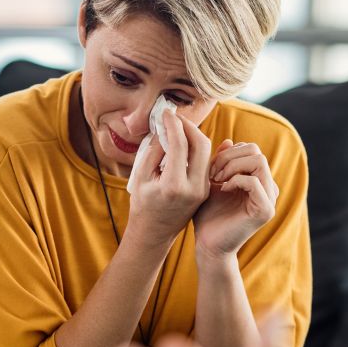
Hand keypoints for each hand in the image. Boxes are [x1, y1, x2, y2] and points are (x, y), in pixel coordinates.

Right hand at [127, 110, 212, 247]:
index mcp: (173, 186)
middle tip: (175, 118)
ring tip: (177, 128)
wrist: (154, 233)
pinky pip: (204, 162)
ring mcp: (202, 190)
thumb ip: (154, 150)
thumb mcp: (141, 177)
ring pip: (206, 152)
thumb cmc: (143, 205)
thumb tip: (164, 127)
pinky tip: (182, 142)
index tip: (165, 113)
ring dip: (193, 136)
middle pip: (201, 145)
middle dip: (189, 126)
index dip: (173, 124)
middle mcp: (193, 188)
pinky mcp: (205, 189)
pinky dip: (195, 148)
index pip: (180, 145)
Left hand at [193, 140, 277, 258]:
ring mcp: (269, 199)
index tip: (210, 168)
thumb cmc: (208, 214)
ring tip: (217, 180)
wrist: (207, 244)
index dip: (228, 152)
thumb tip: (229, 140)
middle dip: (229, 157)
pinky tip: (222, 189)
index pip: (250, 149)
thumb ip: (221, 162)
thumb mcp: (212, 182)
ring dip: (232, 166)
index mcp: (258, 180)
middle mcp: (268, 188)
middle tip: (212, 173)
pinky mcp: (265, 211)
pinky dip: (235, 180)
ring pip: (258, 162)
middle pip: (256, 151)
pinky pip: (254, 182)